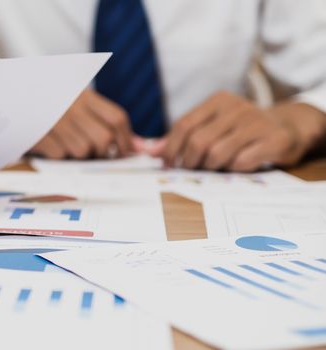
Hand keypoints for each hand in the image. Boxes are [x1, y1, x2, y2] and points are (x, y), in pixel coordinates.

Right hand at [30, 89, 134, 158]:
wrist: (9, 96)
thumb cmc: (49, 103)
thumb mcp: (76, 103)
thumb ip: (106, 121)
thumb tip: (141, 147)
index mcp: (83, 94)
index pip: (116, 118)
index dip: (126, 139)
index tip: (127, 151)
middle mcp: (71, 105)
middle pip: (103, 139)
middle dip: (103, 152)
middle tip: (95, 154)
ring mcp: (54, 120)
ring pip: (82, 151)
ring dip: (78, 155)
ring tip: (67, 144)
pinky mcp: (38, 133)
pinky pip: (60, 155)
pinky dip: (58, 155)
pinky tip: (50, 144)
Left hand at [156, 91, 324, 170]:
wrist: (287, 127)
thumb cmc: (241, 129)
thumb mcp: (213, 126)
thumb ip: (182, 137)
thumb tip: (149, 152)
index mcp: (218, 101)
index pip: (184, 125)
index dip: (171, 148)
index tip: (168, 164)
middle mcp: (238, 108)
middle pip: (198, 142)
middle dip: (190, 161)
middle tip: (192, 169)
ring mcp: (257, 123)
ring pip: (217, 154)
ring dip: (211, 167)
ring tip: (215, 166)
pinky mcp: (274, 140)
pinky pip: (242, 162)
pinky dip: (234, 169)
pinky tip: (237, 166)